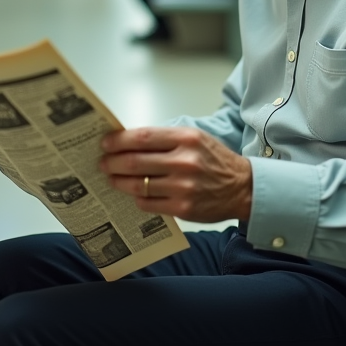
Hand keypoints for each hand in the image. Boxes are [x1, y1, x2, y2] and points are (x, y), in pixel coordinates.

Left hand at [99, 127, 251, 222]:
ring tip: (112, 178)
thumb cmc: (215, 160)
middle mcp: (185, 161)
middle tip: (103, 163)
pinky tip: (134, 194)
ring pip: (138, 185)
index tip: (105, 143)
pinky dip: (137, 198)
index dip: (118, 141)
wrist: (242, 187)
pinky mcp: (183, 208)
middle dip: (112, 162)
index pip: (142, 137)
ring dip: (119, 182)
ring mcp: (183, 187)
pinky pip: (148, 204)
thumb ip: (165, 139)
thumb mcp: (195, 138)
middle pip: (134, 162)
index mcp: (186, 138)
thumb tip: (129, 141)